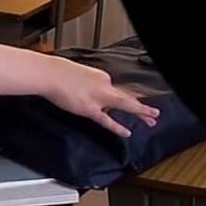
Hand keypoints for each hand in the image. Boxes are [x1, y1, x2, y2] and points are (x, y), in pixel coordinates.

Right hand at [42, 58, 158, 138]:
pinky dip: (118, 126)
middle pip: (128, 97)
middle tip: (155, 113)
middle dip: (142, 106)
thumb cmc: (59, 74)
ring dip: (140, 112)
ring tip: (151, 120)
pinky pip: (107, 120)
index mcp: (101, 78)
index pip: (118, 90)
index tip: (136, 102)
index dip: (129, 98)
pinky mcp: (89, 108)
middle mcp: (104, 85)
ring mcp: (98, 97)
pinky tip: (126, 132)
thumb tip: (90, 96)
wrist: (51, 73)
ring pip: (124, 105)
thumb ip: (89, 86)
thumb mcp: (79, 76)